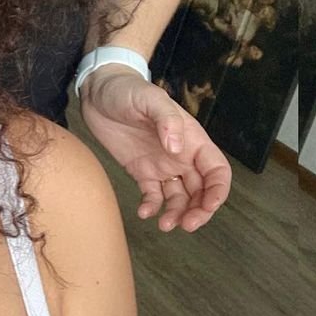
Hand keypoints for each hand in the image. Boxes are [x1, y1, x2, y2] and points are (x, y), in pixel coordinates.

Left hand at [78, 65, 230, 231]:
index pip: (216, 171)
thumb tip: (177, 149)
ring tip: (164, 225)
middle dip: (199, 210)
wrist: (98, 91)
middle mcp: (181, 156)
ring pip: (179, 197)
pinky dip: (152, 207)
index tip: (208, 206)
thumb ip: (166, 120)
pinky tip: (143, 213)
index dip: (218, 191)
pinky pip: (152, 195)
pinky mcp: (140, 171)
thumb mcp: (150, 99)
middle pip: (201, 191)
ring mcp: (161, 165)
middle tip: (186, 225)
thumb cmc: (128, 90)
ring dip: (176, 213)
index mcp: (192, 140)